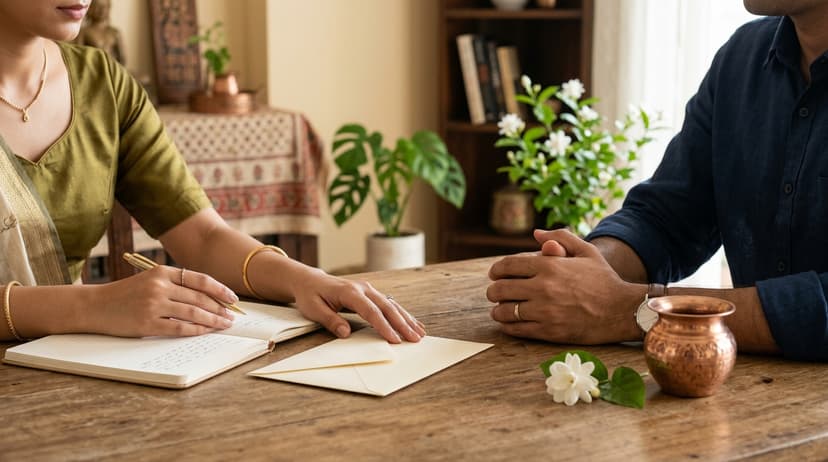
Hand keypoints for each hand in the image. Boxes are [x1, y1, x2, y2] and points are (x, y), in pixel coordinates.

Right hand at [89, 266, 236, 336]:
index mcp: (162, 272)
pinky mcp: (147, 323)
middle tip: (232, 315)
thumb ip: (175, 284)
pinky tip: (206, 332)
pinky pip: (179, 328)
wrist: (94, 306)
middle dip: (220, 307)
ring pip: (193, 313)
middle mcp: (159, 286)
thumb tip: (208, 297)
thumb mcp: (150, 280)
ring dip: (213, 320)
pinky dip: (196, 330)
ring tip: (224, 324)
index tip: (232, 298)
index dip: (219, 289)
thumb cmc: (125, 294)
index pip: (200, 279)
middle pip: (200, 297)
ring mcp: (153, 305)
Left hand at [291, 268, 424, 343]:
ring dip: (406, 319)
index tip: (394, 340)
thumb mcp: (313, 309)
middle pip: (387, 307)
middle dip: (402, 324)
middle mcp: (363, 288)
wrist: (310, 280)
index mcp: (349, 292)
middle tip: (414, 339)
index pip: (370, 311)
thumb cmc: (311, 295)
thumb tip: (346, 333)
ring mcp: (368, 289)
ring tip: (420, 333)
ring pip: (392, 304)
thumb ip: (330, 320)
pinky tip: (413, 323)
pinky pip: (390, 303)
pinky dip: (402, 314)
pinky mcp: (371, 293)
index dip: (383, 326)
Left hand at [487, 228, 642, 343]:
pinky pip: (516, 329)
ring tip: (500, 309)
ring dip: (498, 310)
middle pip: (501, 288)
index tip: (495, 274)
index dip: (496, 270)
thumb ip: (561, 237)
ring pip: (505, 311)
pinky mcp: (549, 331)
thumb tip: (537, 233)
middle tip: (495, 293)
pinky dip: (507, 326)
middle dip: (494, 291)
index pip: (508, 266)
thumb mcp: (586, 251)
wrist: (622, 310)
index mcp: (549, 265)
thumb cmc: (604, 279)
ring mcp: (545, 311)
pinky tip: (509, 323)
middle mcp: (543, 287)